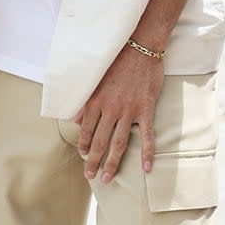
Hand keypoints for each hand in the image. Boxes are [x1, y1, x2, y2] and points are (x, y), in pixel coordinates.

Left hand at [74, 45, 162, 182]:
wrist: (141, 47)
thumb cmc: (118, 61)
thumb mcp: (96, 79)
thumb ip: (86, 101)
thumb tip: (77, 120)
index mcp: (96, 101)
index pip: (86, 130)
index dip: (84, 145)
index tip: (83, 156)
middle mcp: (110, 109)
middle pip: (100, 141)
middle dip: (94, 161)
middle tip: (90, 176)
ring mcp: (129, 111)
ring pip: (119, 142)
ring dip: (113, 162)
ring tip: (108, 178)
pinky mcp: (146, 110)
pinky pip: (147, 136)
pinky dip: (147, 153)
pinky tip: (146, 168)